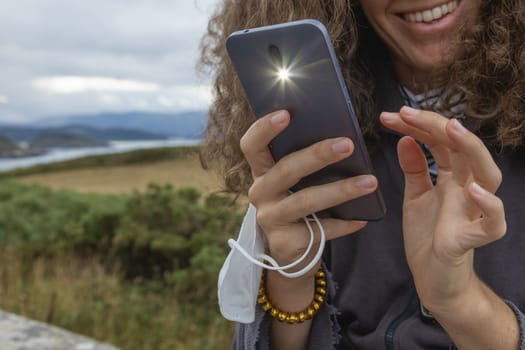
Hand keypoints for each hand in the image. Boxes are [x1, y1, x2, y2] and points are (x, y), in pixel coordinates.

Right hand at [240, 109, 376, 276]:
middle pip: (285, 170)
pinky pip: (319, 230)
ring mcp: (270, 218)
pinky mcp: (285, 242)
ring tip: (370, 182)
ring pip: (305, 201)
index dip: (264, 128)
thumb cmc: (298, 203)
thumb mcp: (295, 181)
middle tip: (348, 145)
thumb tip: (341, 134)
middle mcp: (260, 193)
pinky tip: (363, 219)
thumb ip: (305, 160)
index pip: (251, 145)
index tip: (286, 113)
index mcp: (261, 171)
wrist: (292, 251)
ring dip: (340, 190)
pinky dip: (343, 224)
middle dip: (317, 155)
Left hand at [380, 106, 505, 310]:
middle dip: (438, 126)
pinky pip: (491, 224)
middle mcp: (466, 189)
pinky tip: (474, 190)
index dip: (418, 126)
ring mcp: (471, 212)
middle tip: (407, 112)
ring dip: (472, 150)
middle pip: (463, 149)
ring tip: (452, 129)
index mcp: (452, 178)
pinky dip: (489, 207)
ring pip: (488, 176)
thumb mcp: (415, 197)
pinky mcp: (470, 239)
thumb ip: (414, 170)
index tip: (389, 116)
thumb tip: (405, 140)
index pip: (441, 142)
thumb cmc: (428, 235)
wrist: (432, 277)